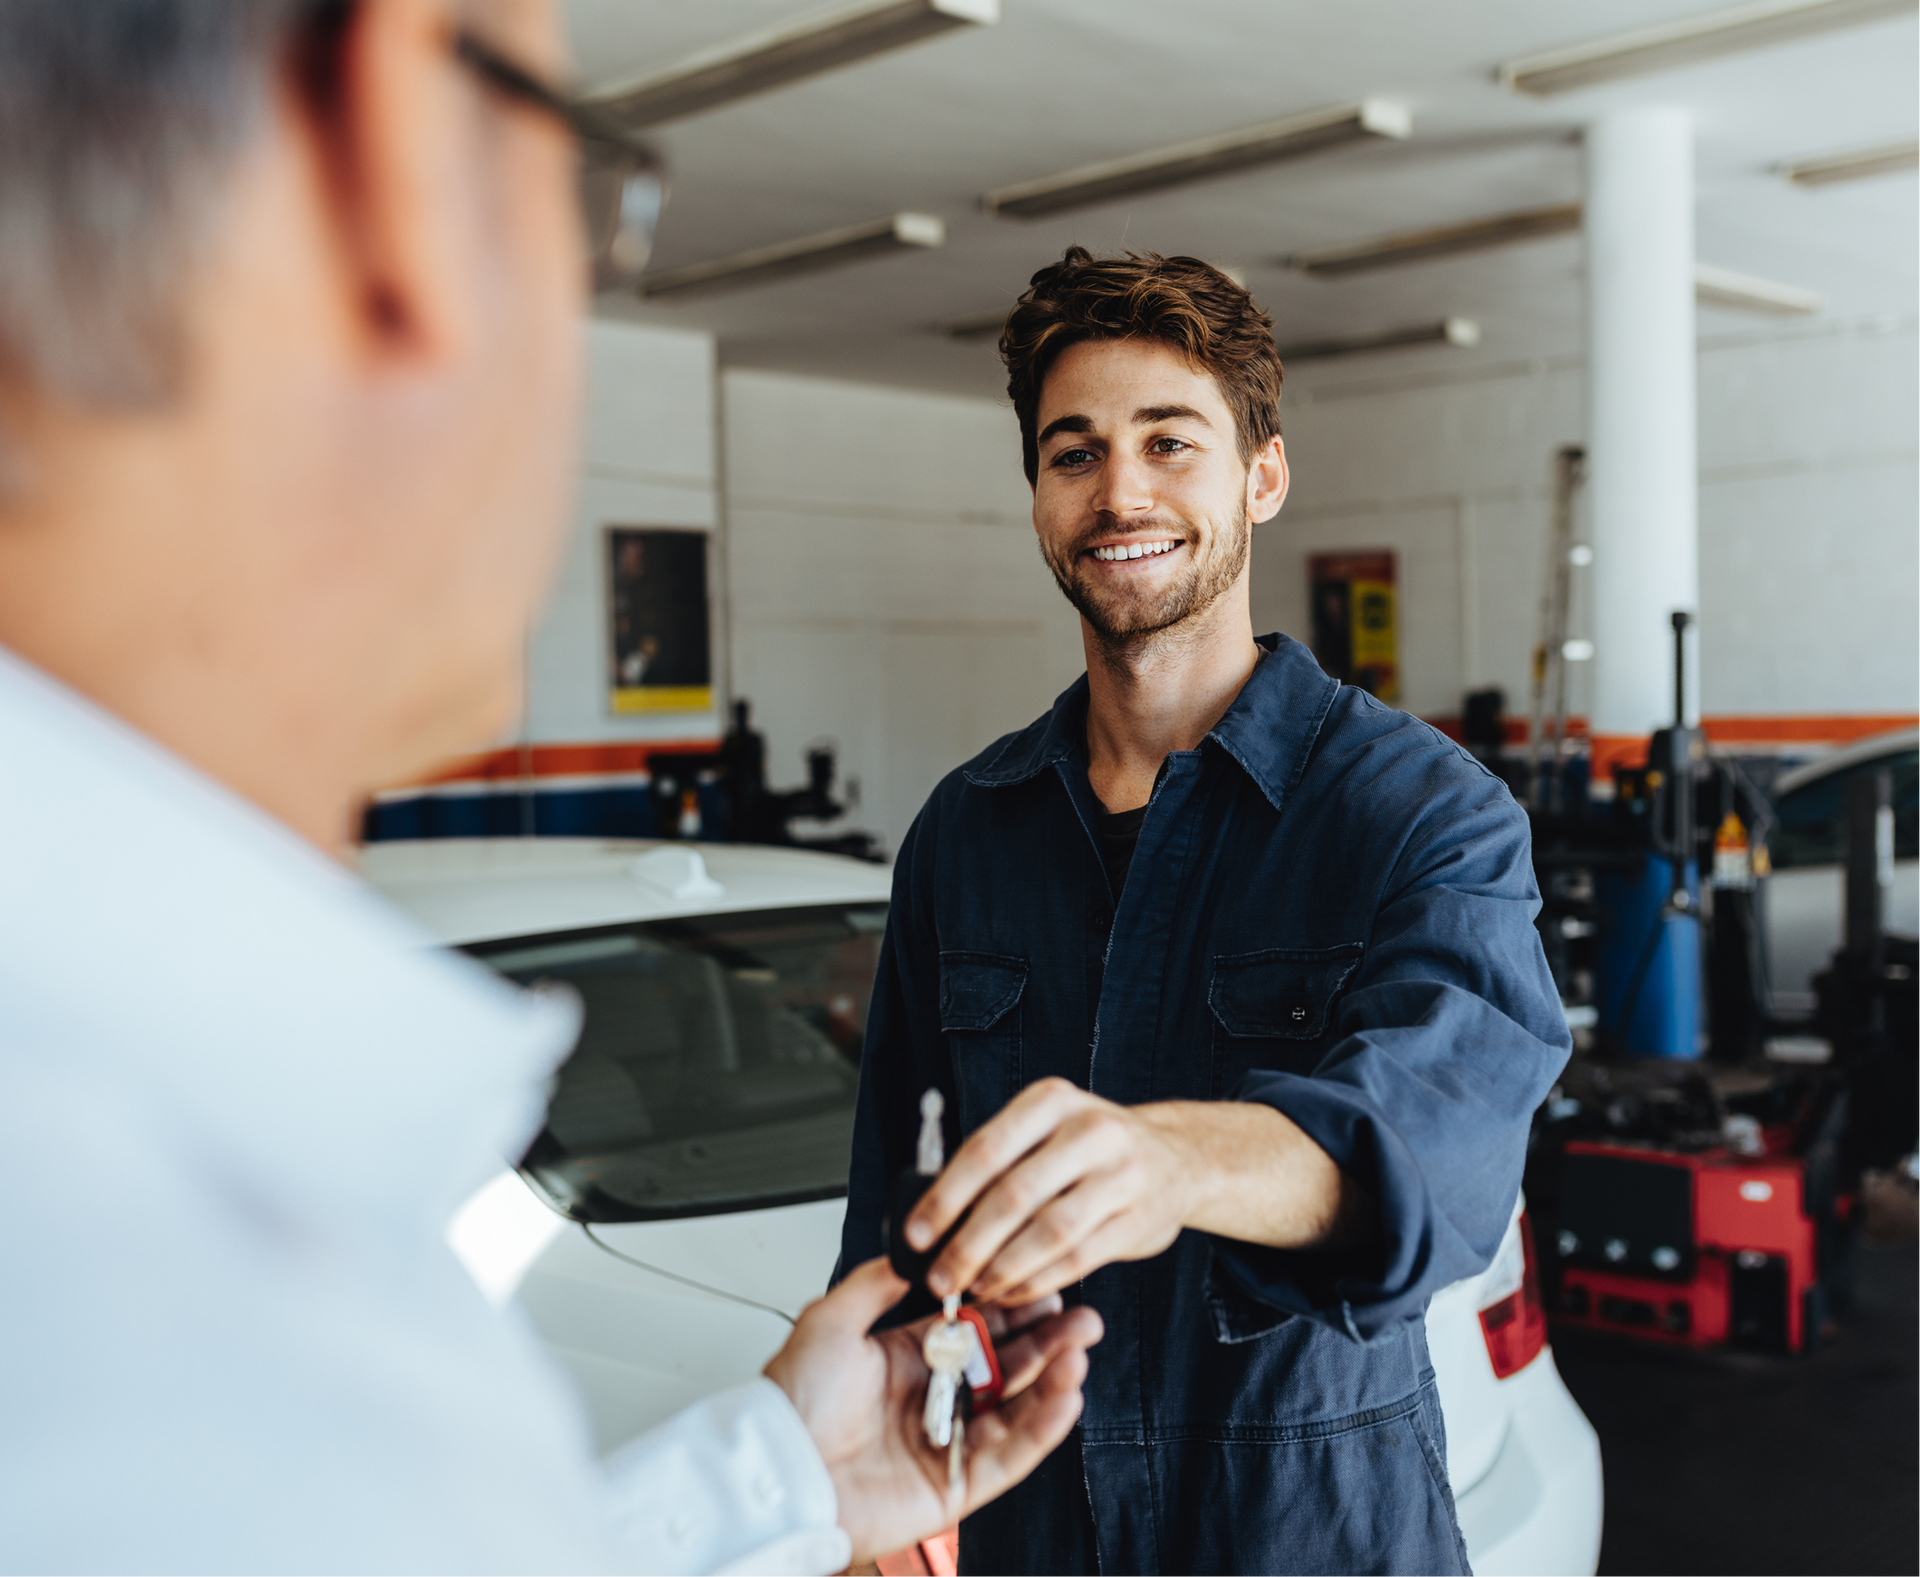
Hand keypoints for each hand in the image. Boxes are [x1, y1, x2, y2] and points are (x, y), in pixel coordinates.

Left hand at [764, 1257, 1102, 1561]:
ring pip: (1016, 1410)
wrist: (779, 1469)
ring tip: (1079, 1350)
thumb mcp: (831, 1319)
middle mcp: (932, 1400)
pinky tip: (1066, 1396)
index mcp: (905, 1360)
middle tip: (1082, 1319)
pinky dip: (1043, 1427)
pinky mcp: (956, 1487)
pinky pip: (1011, 1456)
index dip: (1014, 1311)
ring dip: (1053, 1379)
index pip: (976, 1331)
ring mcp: (947, 1443)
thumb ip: (876, 1282)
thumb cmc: (792, 1402)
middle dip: (1047, 1341)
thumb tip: (911, 1248)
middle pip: (1006, 1368)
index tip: (1045, 1287)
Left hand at [906, 1078, 1195, 1305]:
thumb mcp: (1048, 1127)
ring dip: (1002, 1269)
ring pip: (1047, 1233)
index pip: (985, 1150)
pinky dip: (1037, 1281)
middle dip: (967, 1245)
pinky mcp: (1137, 1220)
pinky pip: (1077, 1260)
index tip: (915, 1235)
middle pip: (1013, 1196)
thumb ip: (999, 1161)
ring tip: (973, 1290)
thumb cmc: (1091, 1148)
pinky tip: (1011, 1292)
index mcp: (1051, 1102)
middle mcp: (1088, 1131)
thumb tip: (933, 1216)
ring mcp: (1119, 1175)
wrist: (1178, 1158)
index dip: (945, 1197)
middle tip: (939, 1279)